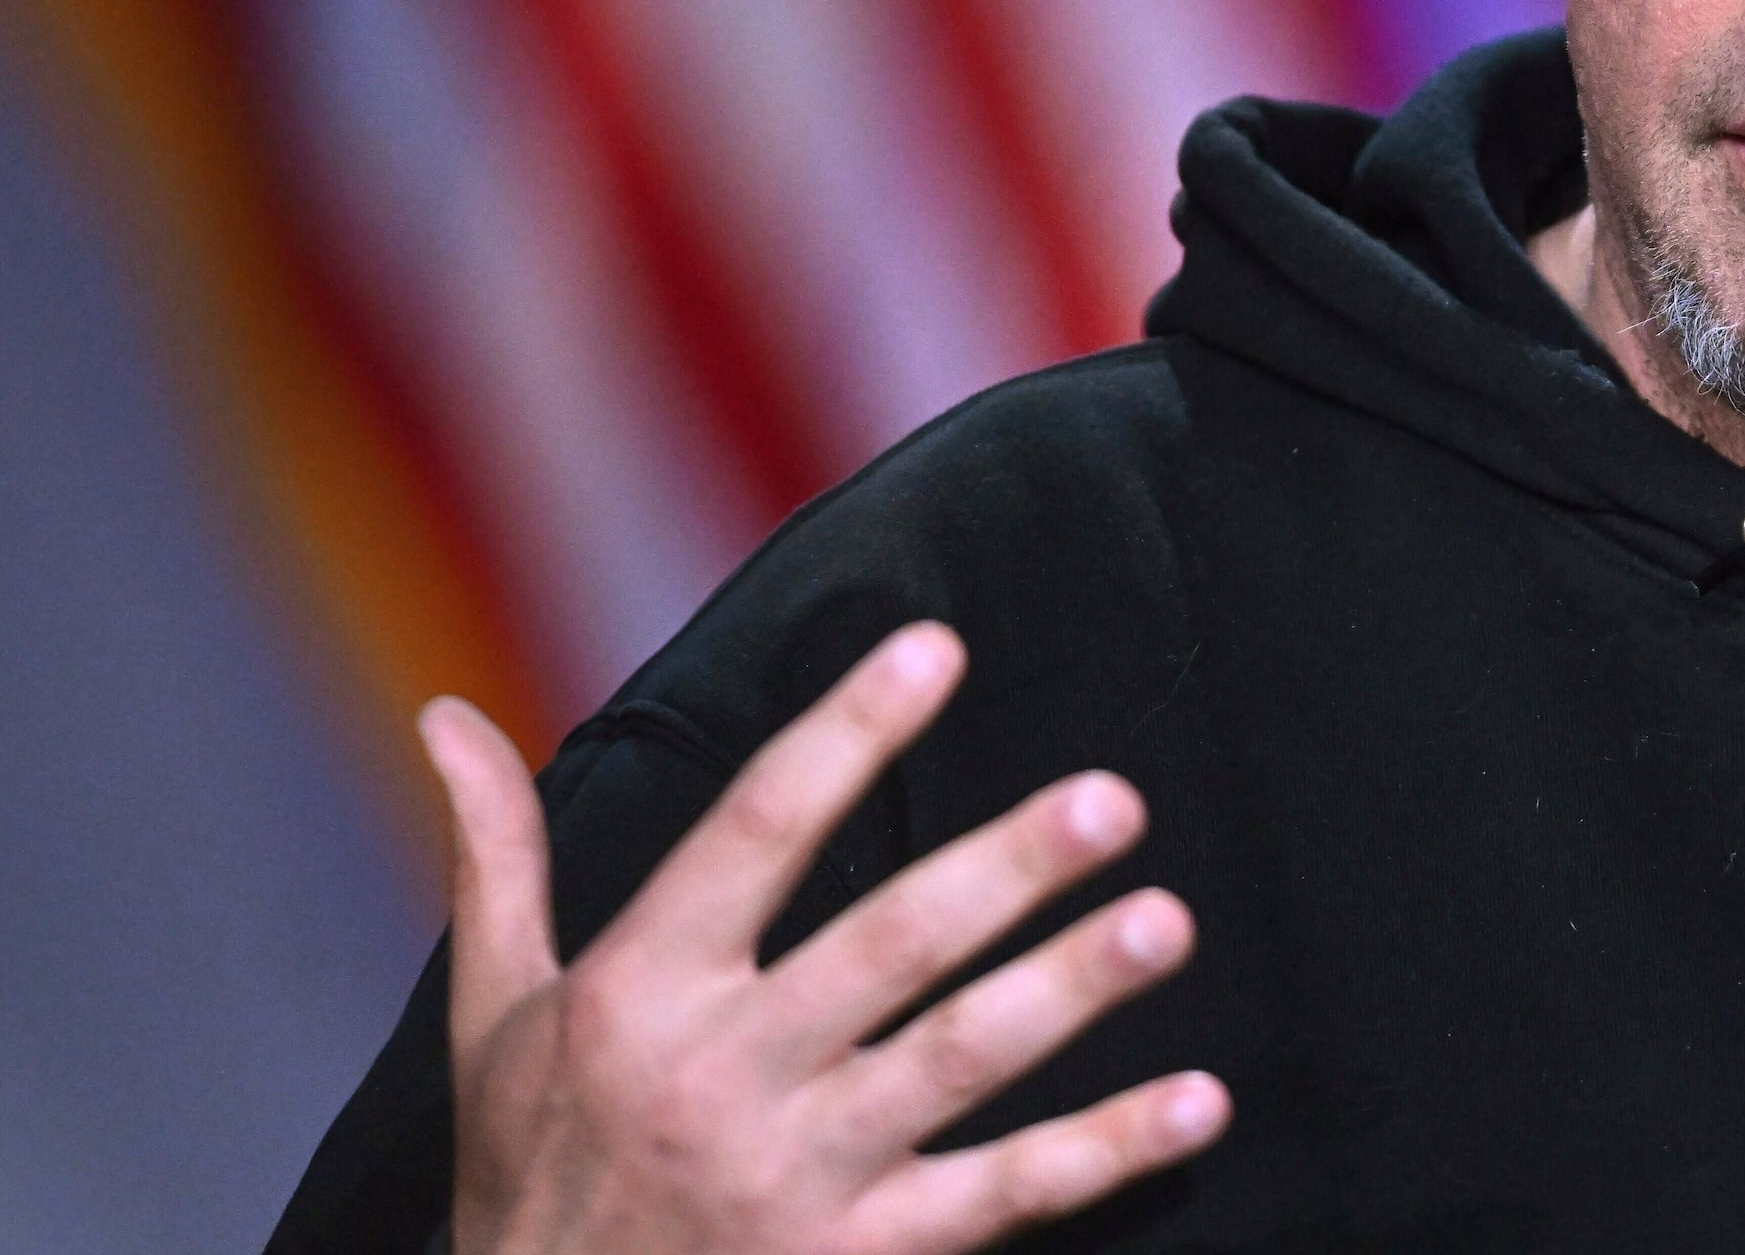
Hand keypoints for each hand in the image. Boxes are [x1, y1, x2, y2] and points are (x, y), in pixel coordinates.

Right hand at [419, 622, 1232, 1254]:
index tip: (937, 647)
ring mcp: (796, 1174)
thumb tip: (446, 715)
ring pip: (957, 1063)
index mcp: (639, 992)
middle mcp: (721, 1074)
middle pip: (887, 947)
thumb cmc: (529, 1176)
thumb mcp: (494, 1020)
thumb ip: (500, 862)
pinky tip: (1198, 1101)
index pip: (757, 830)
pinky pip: (1004, 1197)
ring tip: (1168, 921)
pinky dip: (1104, 1153)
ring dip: (1071, 992)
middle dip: (1005, 870)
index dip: (847, 734)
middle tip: (1113, 799)